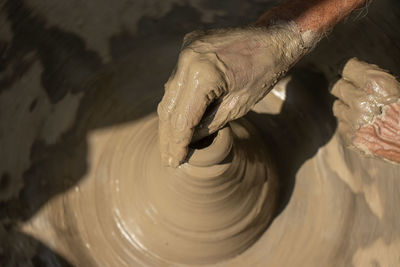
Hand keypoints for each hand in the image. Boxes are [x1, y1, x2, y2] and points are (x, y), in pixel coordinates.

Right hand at [157, 24, 309, 166]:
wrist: (274, 38)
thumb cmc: (263, 73)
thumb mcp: (238, 106)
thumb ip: (210, 124)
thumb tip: (189, 140)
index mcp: (203, 74)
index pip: (183, 118)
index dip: (178, 143)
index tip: (174, 162)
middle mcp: (188, 59)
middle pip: (169, 107)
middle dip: (168, 136)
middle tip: (167, 159)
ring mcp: (186, 50)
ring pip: (168, 93)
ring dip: (169, 119)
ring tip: (170, 144)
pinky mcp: (188, 46)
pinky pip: (177, 79)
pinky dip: (176, 100)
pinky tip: (177, 119)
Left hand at [332, 58, 399, 163]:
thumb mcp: (397, 89)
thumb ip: (377, 80)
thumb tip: (356, 74)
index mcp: (376, 84)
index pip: (347, 68)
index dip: (351, 71)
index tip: (351, 73)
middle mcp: (361, 101)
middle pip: (337, 87)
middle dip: (346, 88)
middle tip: (357, 93)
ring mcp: (354, 121)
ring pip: (338, 106)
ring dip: (347, 107)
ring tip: (364, 111)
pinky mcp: (352, 138)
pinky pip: (342, 125)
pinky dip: (350, 124)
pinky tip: (365, 126)